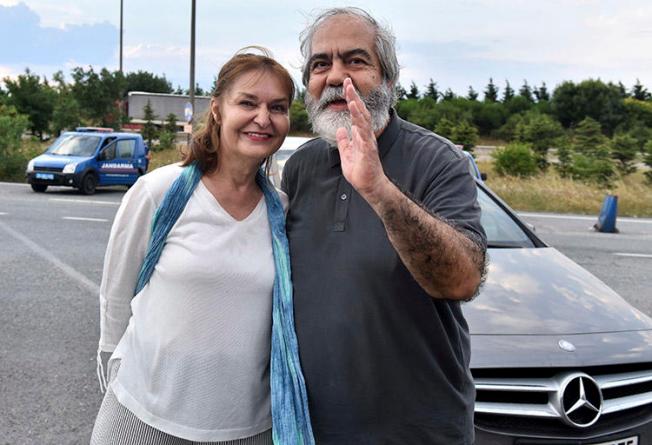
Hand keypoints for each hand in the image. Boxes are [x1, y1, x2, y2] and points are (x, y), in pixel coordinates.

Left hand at [336, 78, 388, 201]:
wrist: (368, 186)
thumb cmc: (360, 171)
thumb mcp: (347, 154)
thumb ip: (344, 141)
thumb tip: (341, 129)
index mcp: (360, 134)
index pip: (356, 113)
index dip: (351, 99)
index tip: (346, 86)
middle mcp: (366, 135)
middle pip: (360, 112)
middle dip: (354, 96)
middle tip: (348, 82)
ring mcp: (368, 142)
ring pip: (363, 121)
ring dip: (357, 108)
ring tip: (351, 96)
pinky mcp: (368, 151)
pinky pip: (364, 136)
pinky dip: (360, 126)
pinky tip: (355, 119)